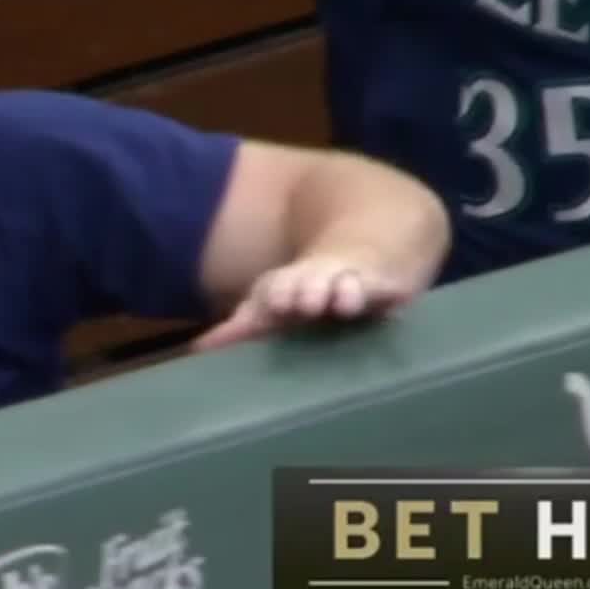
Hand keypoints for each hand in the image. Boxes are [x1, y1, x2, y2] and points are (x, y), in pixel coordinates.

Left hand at [192, 252, 416, 351]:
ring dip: (342, 291)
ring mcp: (353, 283)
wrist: (367, 239)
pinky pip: (384, 292)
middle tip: (303, 301)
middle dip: (305, 289)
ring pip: (347, 284)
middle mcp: (319, 282)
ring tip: (342, 302)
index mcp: (288, 286)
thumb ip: (244, 326)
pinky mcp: (387, 288)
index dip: (278, 293)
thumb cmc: (312, 285)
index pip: (277, 289)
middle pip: (311, 283)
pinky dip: (383, 298)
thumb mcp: (278, 303)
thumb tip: (199, 349)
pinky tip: (390, 309)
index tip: (278, 302)